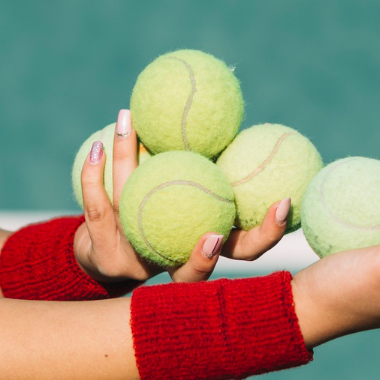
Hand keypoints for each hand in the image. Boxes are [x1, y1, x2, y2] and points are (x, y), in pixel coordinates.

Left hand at [75, 110, 290, 284]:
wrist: (105, 252)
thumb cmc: (162, 208)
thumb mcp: (194, 184)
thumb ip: (215, 162)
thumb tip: (234, 107)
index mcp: (205, 244)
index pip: (246, 248)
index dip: (267, 232)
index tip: (283, 202)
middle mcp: (173, 262)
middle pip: (195, 272)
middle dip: (206, 260)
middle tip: (214, 238)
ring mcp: (137, 261)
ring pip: (139, 221)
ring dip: (133, 169)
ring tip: (131, 128)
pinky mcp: (103, 253)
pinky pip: (98, 207)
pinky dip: (96, 174)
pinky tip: (98, 145)